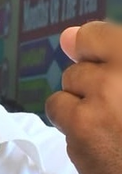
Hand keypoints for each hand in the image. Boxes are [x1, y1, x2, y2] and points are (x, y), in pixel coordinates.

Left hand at [45, 21, 121, 173]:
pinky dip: (70, 122)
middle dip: (92, 83)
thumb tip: (66, 37)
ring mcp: (105, 94)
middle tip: (116, 109)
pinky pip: (57, 107)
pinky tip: (96, 138)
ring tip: (109, 125)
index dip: (95, 52)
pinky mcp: (83, 124)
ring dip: (81, 101)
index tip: (103, 69)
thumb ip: (112, 57)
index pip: (97, 35)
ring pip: (69, 82)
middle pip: (81, 62)